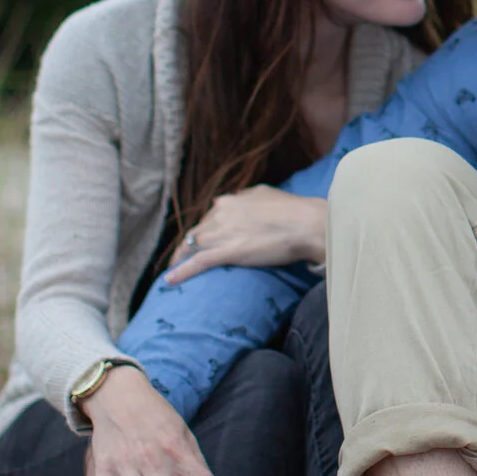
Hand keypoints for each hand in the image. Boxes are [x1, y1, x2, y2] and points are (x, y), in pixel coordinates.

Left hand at [162, 187, 328, 282]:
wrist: (307, 224)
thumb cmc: (293, 211)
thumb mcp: (266, 195)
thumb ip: (248, 198)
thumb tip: (241, 199)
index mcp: (230, 201)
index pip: (208, 218)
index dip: (204, 231)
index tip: (203, 240)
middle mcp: (221, 214)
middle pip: (196, 232)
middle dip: (188, 246)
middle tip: (183, 258)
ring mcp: (223, 233)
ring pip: (192, 246)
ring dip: (179, 259)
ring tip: (172, 270)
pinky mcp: (228, 251)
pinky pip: (198, 262)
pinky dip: (181, 271)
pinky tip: (169, 280)